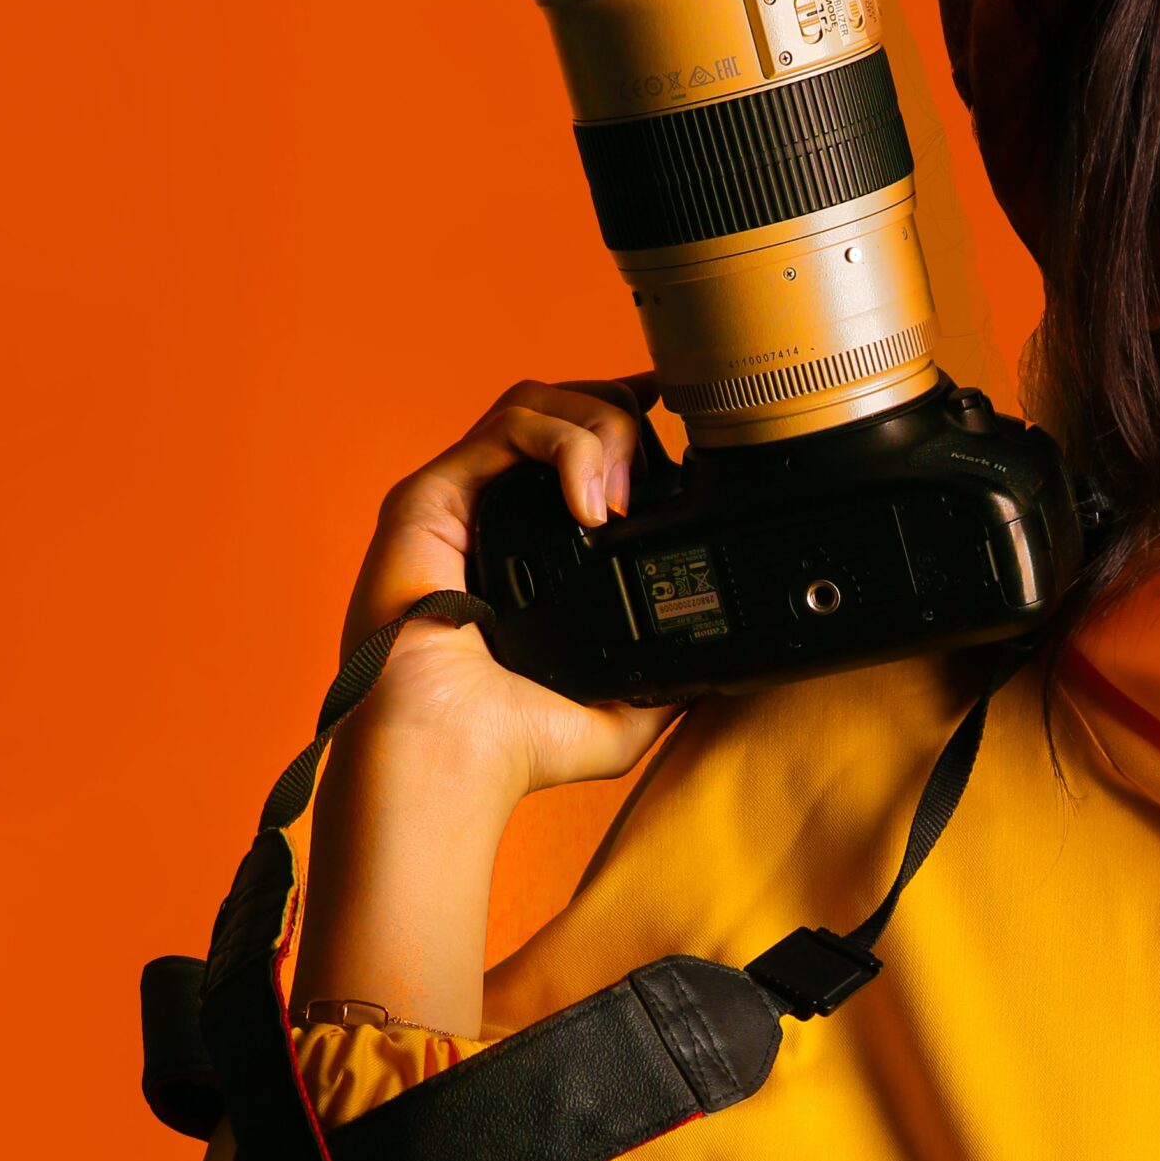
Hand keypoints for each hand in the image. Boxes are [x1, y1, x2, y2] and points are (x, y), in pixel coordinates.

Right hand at [293, 377, 685, 1032]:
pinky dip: (564, 442)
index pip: (580, 444)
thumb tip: (730, 672)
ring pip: (538, 401)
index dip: (629, 419)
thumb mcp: (623, 715)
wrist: (448, 760)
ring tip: (619, 497)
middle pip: (565, 406)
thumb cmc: (512, 749)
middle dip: (622, 420)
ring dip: (598, 427)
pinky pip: (506, 425)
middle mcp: (491, 511)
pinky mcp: (429, 496)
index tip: (683, 421)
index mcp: (530, 546)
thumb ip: (671, 685)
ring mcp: (460, 498)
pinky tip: (590, 499)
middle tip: (649, 484)